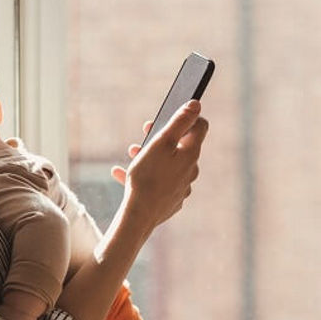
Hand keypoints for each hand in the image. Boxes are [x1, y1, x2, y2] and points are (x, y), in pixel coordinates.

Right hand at [110, 102, 207, 231]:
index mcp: (191, 154)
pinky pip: (157, 183)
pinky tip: (120, 174)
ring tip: (131, 152)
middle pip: (181, 146)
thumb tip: (196, 104)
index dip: (187, 116)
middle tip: (145, 131)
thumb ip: (179, 122)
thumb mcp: (161, 142)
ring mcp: (180, 187)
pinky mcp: (169, 200)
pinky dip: (143, 175)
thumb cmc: (148, 176)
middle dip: (162, 136)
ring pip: (166, 164)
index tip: (170, 114)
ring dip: (149, 155)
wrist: (140, 215)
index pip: (200, 127)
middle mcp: (190, 170)